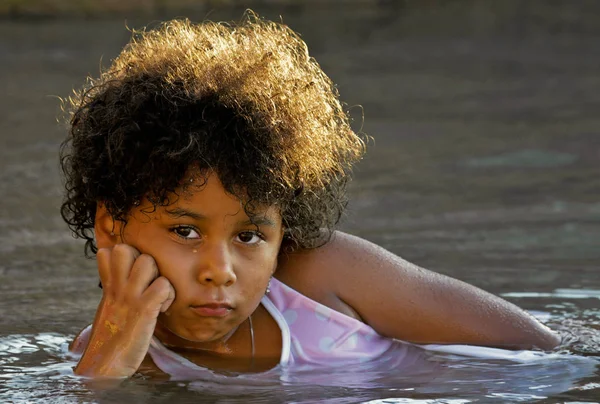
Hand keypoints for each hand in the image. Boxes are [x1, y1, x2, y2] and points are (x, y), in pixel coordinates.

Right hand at [74, 244, 174, 377]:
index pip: (112, 250)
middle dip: (144, 261)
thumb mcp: (109, 305)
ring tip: (156, 295)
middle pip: (129, 249)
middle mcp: (116, 287)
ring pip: (148, 262)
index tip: (132, 277)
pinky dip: (168, 295)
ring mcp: (129, 297)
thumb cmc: (112, 336)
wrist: (106, 366)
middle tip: (147, 284)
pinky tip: (161, 309)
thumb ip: (114, 284)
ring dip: (158, 276)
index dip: (127, 258)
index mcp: (108, 286)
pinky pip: (164, 285)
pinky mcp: (144, 309)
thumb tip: (117, 267)